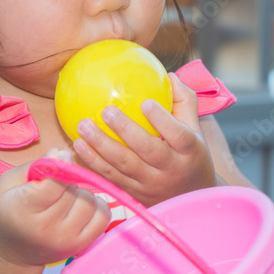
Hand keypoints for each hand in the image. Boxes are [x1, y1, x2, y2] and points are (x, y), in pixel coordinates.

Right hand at [0, 151, 110, 267]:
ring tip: (67, 197)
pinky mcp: (80, 246)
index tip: (63, 156)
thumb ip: (35, 166)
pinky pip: (103, 216)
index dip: (61, 165)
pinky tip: (81, 206)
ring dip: (81, 193)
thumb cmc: (8, 211)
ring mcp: (65, 240)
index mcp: (23, 210)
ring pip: (89, 202)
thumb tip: (61, 153)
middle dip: (67, 181)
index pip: (53, 185)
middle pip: (72, 191)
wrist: (11, 252)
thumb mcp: (9, 184)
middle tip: (56, 184)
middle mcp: (46, 229)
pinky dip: (96, 206)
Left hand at [72, 74, 216, 206]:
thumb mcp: (195, 130)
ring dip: (100, 146)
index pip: (178, 135)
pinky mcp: (133, 193)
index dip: (162, 120)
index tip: (145, 103)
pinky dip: (92, 162)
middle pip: (147, 150)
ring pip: (123, 165)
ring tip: (83, 126)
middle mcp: (170, 169)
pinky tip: (78, 145)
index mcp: (188, 151)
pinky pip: (110, 177)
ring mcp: (150, 184)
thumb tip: (168, 76)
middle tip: (106, 111)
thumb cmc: (190, 154)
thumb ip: (184, 102)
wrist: (189, 197)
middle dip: (125, 131)